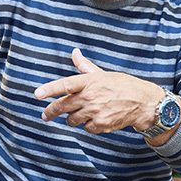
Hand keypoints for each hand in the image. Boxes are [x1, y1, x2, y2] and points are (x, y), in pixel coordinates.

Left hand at [35, 48, 162, 133]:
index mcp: (90, 81)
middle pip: (63, 106)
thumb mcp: (103, 73)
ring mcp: (96, 111)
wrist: (143, 103)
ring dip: (72, 118)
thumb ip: (85, 66)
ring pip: (72, 119)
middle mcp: (91, 96)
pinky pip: (86, 128)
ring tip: (80, 113)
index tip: (37, 94)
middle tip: (45, 115)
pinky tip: (95, 118)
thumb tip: (74, 52)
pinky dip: (87, 125)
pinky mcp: (101, 124)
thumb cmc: (122, 85)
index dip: (49, 90)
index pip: (65, 85)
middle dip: (51, 112)